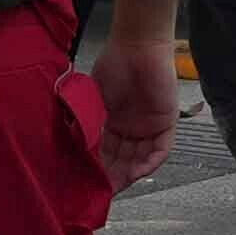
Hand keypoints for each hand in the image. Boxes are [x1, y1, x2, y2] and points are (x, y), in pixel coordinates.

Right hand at [88, 20, 178, 189]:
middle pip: (123, 160)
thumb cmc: (114, 64)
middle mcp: (132, 128)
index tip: (85, 181)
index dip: (97, 168)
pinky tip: (136, 171)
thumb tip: (69, 143)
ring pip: (140, 159)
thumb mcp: (92, 98)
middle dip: (112, 176)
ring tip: (114, 184)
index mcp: (114, 122)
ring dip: (128, 173)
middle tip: (99, 189)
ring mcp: (150, 126)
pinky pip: (161, 150)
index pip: (106, 153)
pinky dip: (149, 162)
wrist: (137, 45)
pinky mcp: (167, 123)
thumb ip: (84, 120)